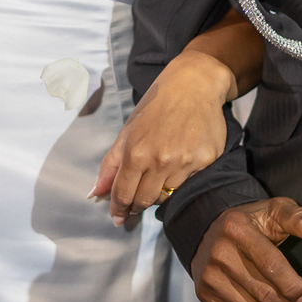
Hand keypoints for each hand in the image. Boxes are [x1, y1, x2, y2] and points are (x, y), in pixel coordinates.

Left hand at [94, 52, 233, 223]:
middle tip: (137, 199)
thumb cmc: (156, 106)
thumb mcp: (127, 131)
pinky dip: (181, 179)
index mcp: (136, 152)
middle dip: (137, 203)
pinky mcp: (206, 161)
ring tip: (161, 170)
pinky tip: (181, 160)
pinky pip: (189, 184)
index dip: (119, 208)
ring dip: (160, 190)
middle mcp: (161, 160)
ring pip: (168, 195)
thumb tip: (95, 194)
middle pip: (145, 201)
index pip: (123, 194)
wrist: (194, 85)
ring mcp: (186, 162)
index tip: (118, 216)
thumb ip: (111, 165)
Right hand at [192, 197, 301, 301]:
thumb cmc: (251, 222)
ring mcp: (211, 278)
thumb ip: (297, 217)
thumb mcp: (273, 210)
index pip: (270, 264)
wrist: (208, 229)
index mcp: (237, 230)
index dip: (292, 285)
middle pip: (262, 293)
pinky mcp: (207, 296)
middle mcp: (220, 255)